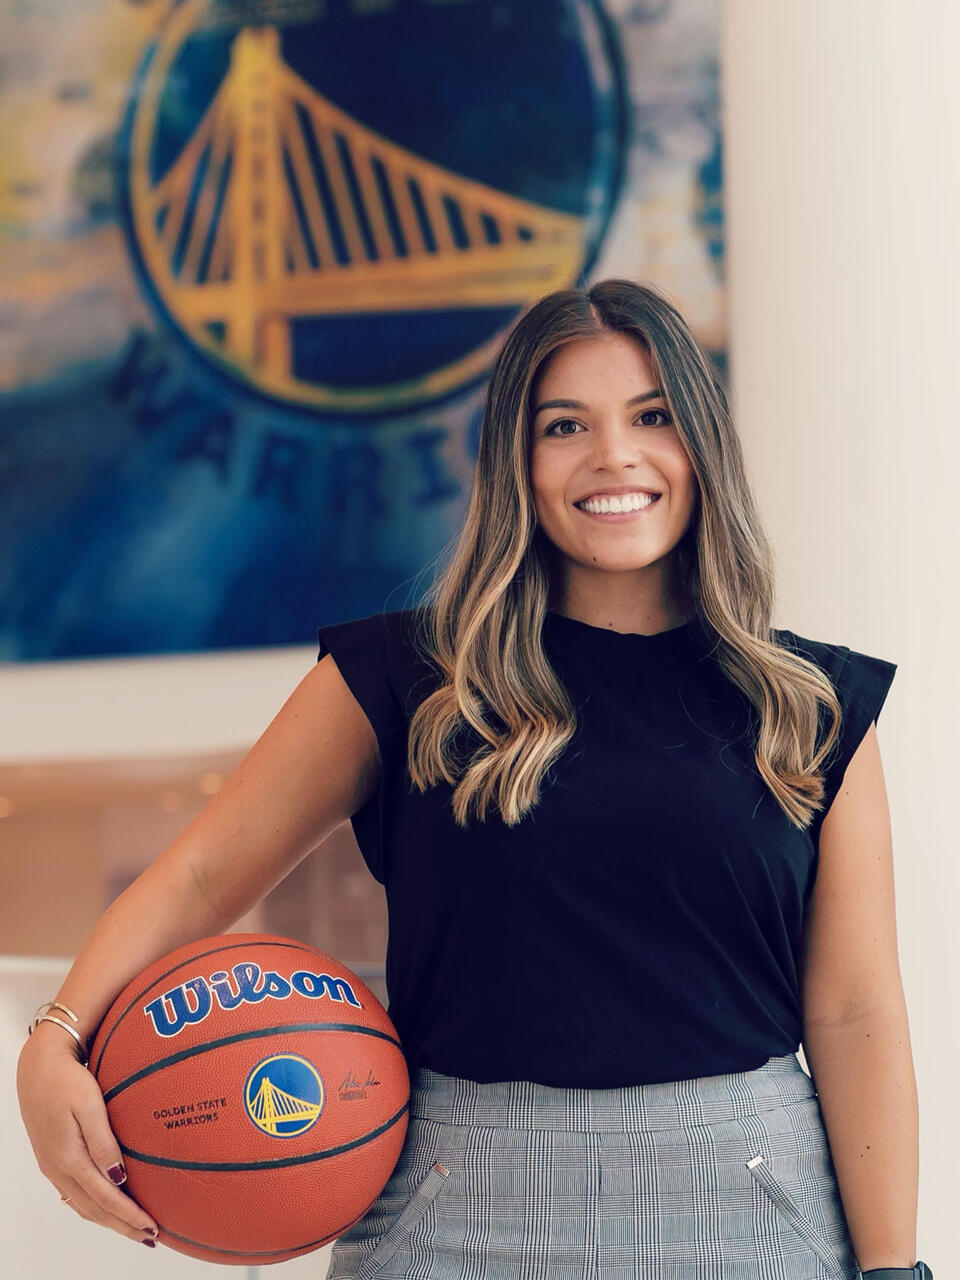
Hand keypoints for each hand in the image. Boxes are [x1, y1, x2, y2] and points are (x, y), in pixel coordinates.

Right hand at [16, 1031, 160, 1246]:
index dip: (128, 1216)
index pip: (105, 1198)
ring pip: (84, 1205)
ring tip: (134, 1228)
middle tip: (150, 1238)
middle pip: (94, 1209)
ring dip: (110, 1220)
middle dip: (122, 1227)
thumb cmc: (67, 1080)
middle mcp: (59, 1169)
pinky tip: (108, 1205)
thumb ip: (103, 1142)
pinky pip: (75, 1194)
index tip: (152, 1228)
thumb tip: (119, 1178)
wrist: (37, 1067)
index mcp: (68, 1158)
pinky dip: (95, 1206)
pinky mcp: (53, 1159)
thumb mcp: (88, 1105)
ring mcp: (53, 1166)